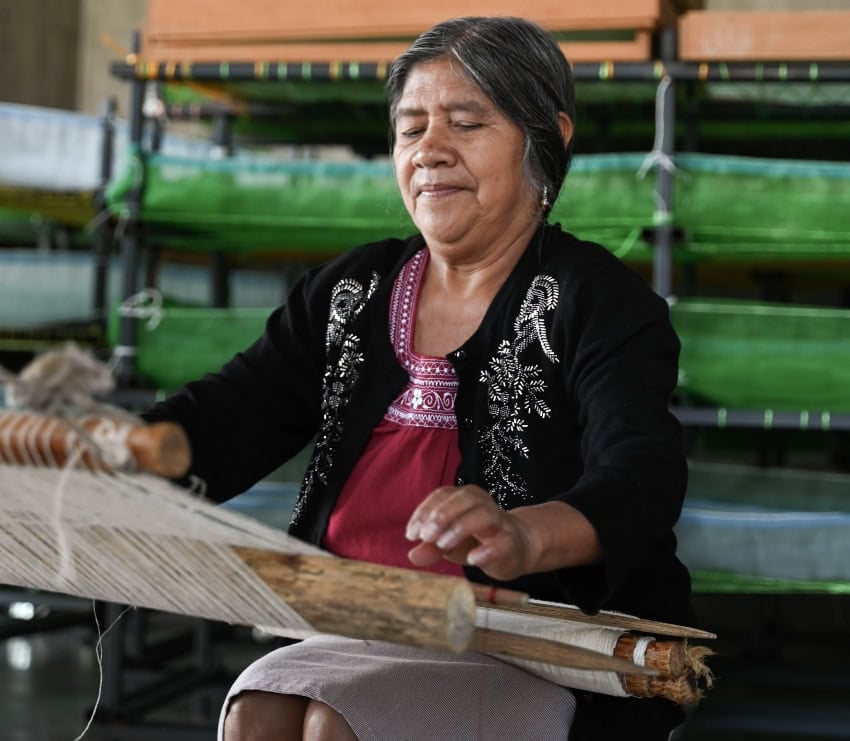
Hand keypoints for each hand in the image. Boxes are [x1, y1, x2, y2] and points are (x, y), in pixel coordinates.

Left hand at [405, 485, 535, 580]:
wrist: (517, 548)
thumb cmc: (476, 541)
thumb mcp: (448, 544)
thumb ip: (431, 548)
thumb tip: (413, 554)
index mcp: (464, 499)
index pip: (443, 495)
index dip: (425, 511)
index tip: (412, 533)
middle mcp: (483, 504)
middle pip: (464, 498)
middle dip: (442, 516)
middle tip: (426, 536)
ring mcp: (499, 522)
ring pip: (483, 515)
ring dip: (461, 527)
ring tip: (444, 545)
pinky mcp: (511, 543)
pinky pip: (502, 542)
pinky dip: (487, 550)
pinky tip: (473, 559)